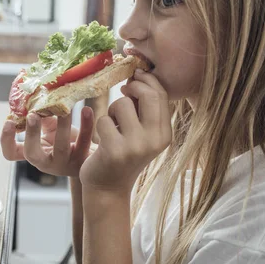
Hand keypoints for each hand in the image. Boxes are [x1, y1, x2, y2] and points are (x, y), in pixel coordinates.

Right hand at [0, 106, 95, 176]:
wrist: (92, 158)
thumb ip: (42, 117)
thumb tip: (36, 96)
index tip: (9, 121)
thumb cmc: (68, 141)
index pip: (11, 153)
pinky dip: (86, 125)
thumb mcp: (51, 129)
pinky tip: (86, 110)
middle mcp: (46, 162)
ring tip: (66, 108)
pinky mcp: (82, 161)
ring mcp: (64, 164)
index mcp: (34, 153)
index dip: (6, 140)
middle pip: (31, 153)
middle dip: (31, 134)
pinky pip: (84, 142)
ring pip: (60, 147)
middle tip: (32, 115)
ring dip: (62, 125)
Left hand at [79, 70, 171, 194]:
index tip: (134, 76)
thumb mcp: (141, 134)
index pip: (162, 95)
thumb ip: (144, 109)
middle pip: (148, 95)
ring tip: (112, 126)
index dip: (147, 80)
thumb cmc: (122, 154)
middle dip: (133, 87)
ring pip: (122, 105)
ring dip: (112, 110)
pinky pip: (104, 120)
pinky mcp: (115, 151)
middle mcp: (155, 140)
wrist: (107, 188)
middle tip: (123, 90)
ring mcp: (136, 147)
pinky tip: (102, 140)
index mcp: (164, 134)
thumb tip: (139, 75)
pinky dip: (100, 125)